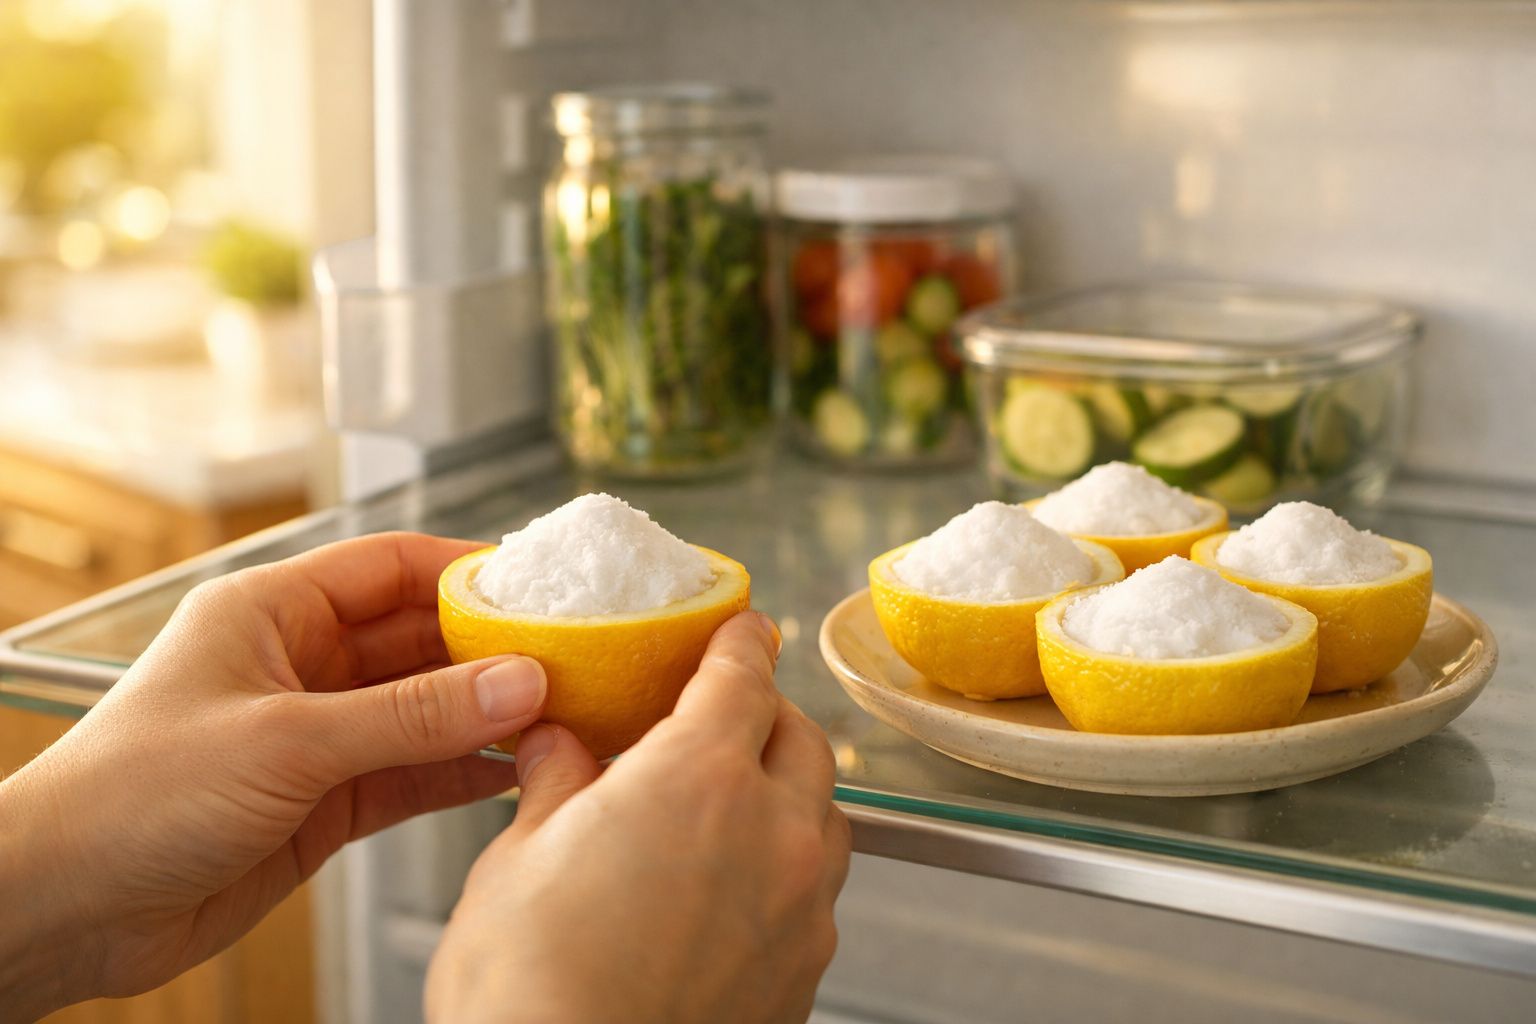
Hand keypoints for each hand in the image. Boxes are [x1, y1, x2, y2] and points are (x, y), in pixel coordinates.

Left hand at [0, 533, 545, 1019]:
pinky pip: (411, 773)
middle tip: (565, 657)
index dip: (467, 570)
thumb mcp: (286, 740)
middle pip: (417, 638)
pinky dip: (461, 773)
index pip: (389, 567)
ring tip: (557, 713)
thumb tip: (514, 683)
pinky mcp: (322, 800)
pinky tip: (509, 772)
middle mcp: (297, 664)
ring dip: (484, 713)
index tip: (538, 586)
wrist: (63, 908)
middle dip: (490, 649)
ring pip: (422, 709)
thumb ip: (410, 715)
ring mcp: (314, 734)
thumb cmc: (128, 796)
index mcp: (271, 612)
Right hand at [425, 611, 852, 1023]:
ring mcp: (798, 908)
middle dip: (768, 714)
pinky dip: (787, 869)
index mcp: (698, 778)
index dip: (740, 642)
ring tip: (735, 801)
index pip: (742, 677)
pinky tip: (735, 889)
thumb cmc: (532, 997)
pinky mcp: (803, 972)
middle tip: (726, 714)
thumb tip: (555, 746)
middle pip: (801, 739)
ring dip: (791, 791)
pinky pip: (816, 893)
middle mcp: (768, 833)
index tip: (742, 628)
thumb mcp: (516, 864)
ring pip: (824, 816)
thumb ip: (553, 788)